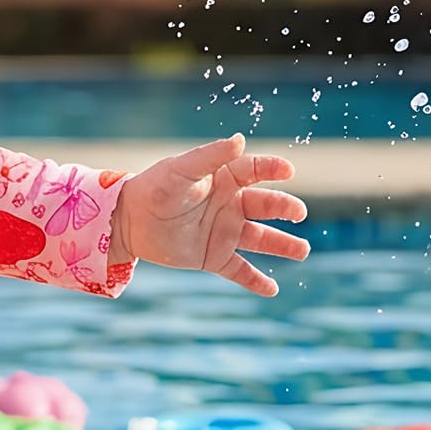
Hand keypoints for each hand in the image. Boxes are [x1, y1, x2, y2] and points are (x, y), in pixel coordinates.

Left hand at [107, 133, 309, 295]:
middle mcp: (230, 205)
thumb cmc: (154, 187)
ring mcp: (224, 232)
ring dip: (283, 245)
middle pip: (266, 205)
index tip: (287, 171)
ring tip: (302, 251)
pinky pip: (240, 271)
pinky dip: (256, 281)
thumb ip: (210, 156)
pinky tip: (273, 290)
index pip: (255, 171)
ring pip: (262, 240)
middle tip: (298, 212)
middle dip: (285, 208)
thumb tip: (240, 139)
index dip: (272, 168)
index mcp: (224, 179)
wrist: (127, 220)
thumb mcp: (181, 169)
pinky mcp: (213, 257)